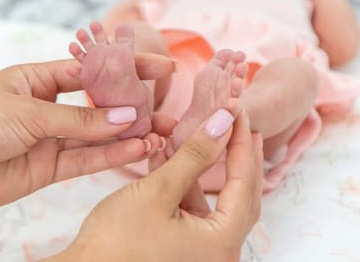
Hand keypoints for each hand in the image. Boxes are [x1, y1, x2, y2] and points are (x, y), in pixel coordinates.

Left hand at [0, 55, 173, 209]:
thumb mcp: (27, 112)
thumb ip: (80, 119)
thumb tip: (127, 115)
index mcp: (37, 80)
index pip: (91, 71)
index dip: (126, 69)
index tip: (162, 68)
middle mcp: (47, 108)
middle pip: (100, 106)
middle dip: (135, 109)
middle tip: (170, 112)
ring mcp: (48, 140)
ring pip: (98, 137)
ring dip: (129, 136)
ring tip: (161, 135)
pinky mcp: (46, 170)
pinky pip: (86, 161)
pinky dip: (111, 157)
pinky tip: (137, 149)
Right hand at [48, 108, 262, 261]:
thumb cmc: (115, 243)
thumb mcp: (158, 191)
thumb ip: (195, 156)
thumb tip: (223, 122)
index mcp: (222, 242)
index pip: (244, 183)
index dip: (241, 143)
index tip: (238, 113)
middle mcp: (219, 253)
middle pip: (241, 195)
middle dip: (237, 157)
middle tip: (238, 125)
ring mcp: (202, 255)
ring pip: (216, 203)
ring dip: (204, 169)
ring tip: (197, 134)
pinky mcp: (183, 252)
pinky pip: (195, 213)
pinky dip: (186, 186)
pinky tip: (168, 158)